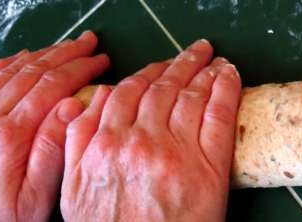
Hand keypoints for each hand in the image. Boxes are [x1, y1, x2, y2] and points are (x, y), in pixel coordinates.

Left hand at [0, 31, 108, 221]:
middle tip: (88, 43)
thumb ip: (53, 151)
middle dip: (64, 54)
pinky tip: (22, 58)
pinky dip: (5, 64)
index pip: (51, 88)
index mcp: (9, 138)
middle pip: (31, 73)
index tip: (99, 60)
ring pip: (7, 72)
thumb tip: (71, 106)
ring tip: (64, 46)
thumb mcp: (35, 200)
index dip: (79, 69)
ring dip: (39, 55)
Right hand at [61, 40, 240, 220]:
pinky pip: (219, 116)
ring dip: (203, 70)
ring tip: (212, 58)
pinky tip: (228, 75)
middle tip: (194, 52)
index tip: (160, 66)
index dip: (147, 73)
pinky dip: (224, 90)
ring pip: (190, 96)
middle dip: (179, 64)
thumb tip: (96, 98)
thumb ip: (77, 140)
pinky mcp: (210, 167)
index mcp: (106, 144)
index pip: (128, 92)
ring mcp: (177, 151)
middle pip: (162, 88)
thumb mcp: (73, 189)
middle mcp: (141, 141)